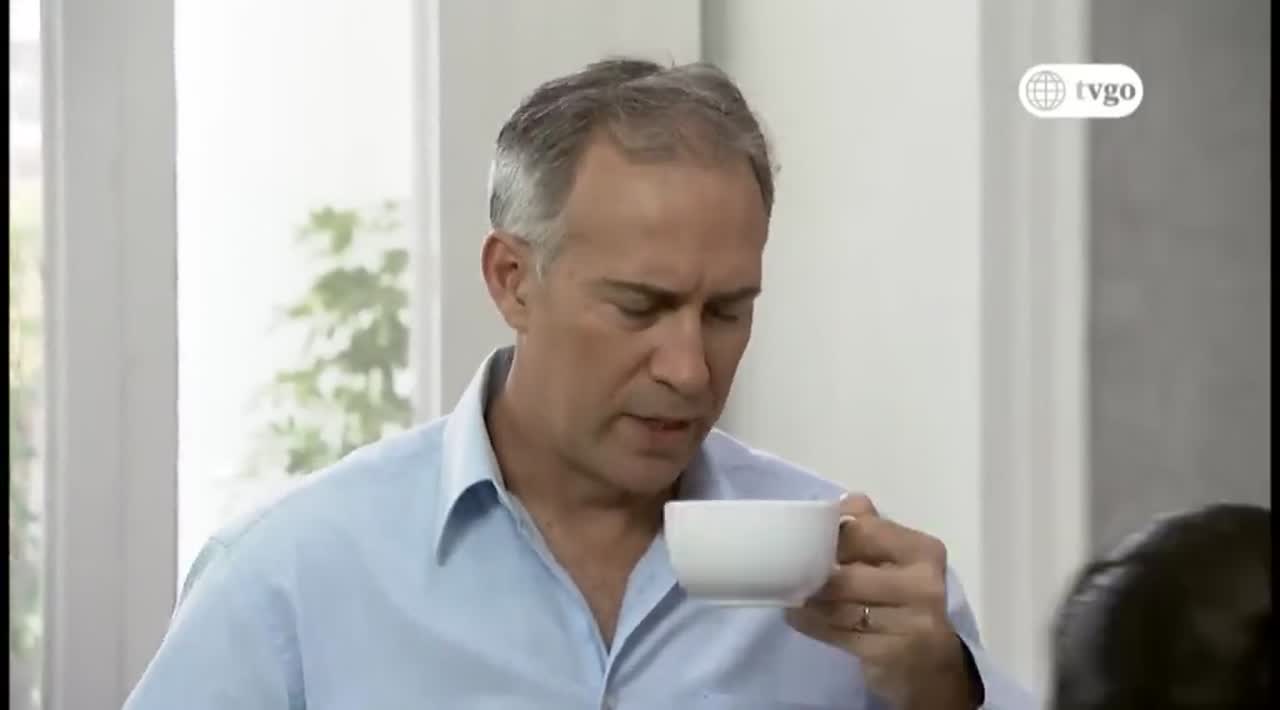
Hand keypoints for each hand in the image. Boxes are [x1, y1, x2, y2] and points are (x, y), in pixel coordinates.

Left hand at [784, 494, 979, 709]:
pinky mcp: (891, 654)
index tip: (807, 541)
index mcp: (922, 551)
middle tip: (791, 574)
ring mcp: (911, 623)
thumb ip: (869, 529)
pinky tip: (801, 618)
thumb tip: (842, 502)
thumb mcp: (895, 561)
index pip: (860, 530)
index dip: (828, 537)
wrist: (931, 663)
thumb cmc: (905, 601)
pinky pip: (839, 634)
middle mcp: (923, 584)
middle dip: (813, 576)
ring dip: (808, 602)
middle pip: (845, 575)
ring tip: (794, 596)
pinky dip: (813, 624)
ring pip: (838, 606)